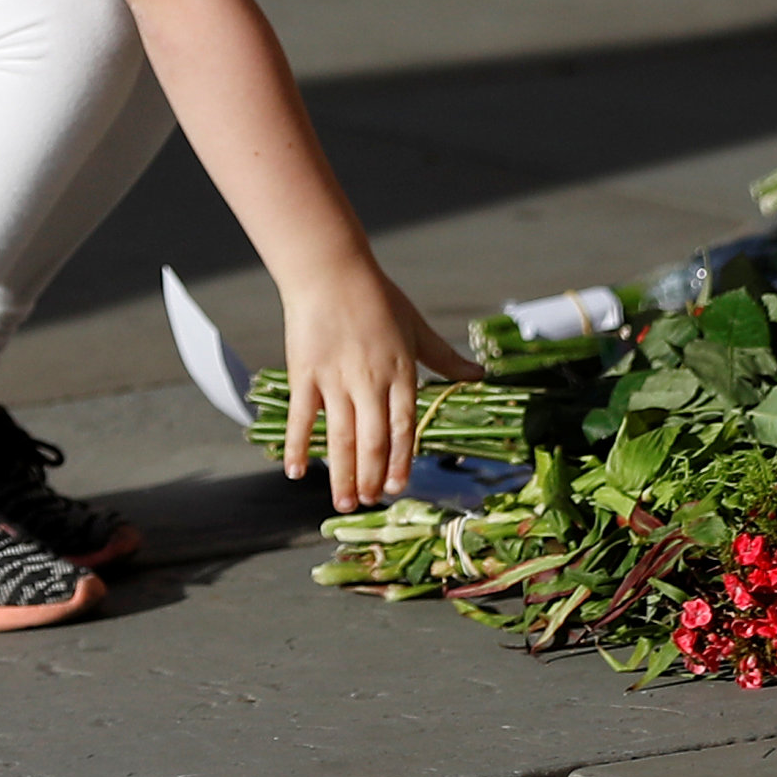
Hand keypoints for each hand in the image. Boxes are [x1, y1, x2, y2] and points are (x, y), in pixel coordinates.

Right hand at [280, 264, 483, 509]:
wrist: (331, 273)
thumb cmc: (379, 298)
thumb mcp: (418, 328)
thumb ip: (445, 359)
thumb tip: (479, 377)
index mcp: (401, 372)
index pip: (405, 426)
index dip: (402, 460)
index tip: (398, 487)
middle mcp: (370, 381)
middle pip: (373, 440)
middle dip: (373, 476)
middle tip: (369, 503)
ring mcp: (335, 380)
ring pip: (341, 437)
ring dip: (343, 474)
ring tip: (344, 502)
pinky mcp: (305, 375)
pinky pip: (302, 418)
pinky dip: (299, 447)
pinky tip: (297, 473)